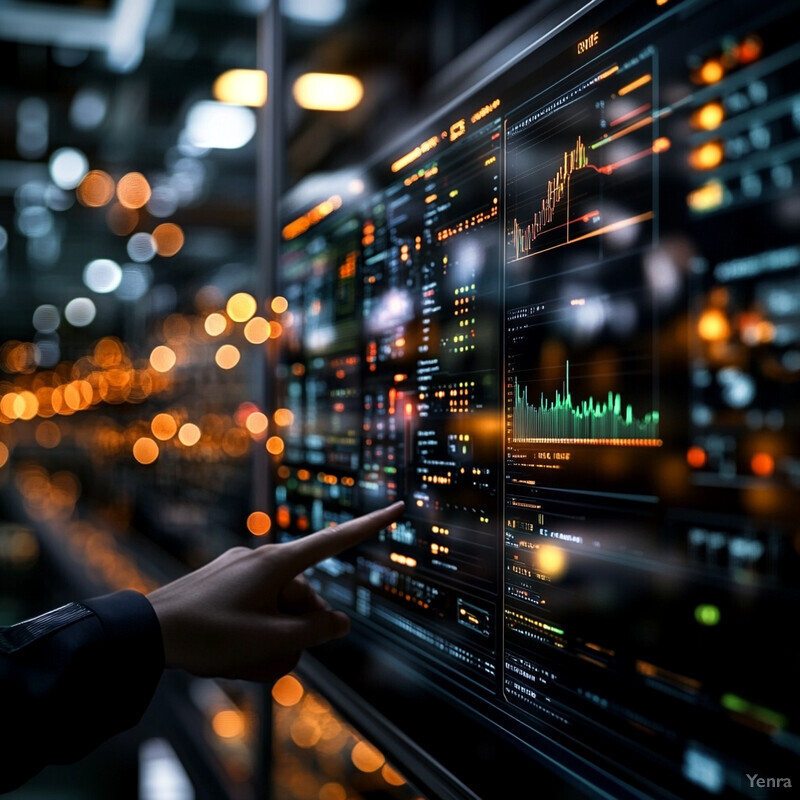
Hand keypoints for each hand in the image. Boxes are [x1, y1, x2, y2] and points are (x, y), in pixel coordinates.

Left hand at [146, 501, 404, 681]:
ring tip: (244, 660)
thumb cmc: (209, 636)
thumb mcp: (269, 642)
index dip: (370, 526)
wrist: (146, 632)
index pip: (335, 541)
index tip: (397, 506)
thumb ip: (313, 632)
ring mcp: (239, 568)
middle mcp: (261, 558)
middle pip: (303, 594)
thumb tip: (340, 622)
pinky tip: (231, 651)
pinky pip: (253, 606)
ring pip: (277, 605)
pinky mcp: (222, 581)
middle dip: (297, 626)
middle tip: (270, 654)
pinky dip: (252, 631)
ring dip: (272, 636)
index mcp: (277, 563)